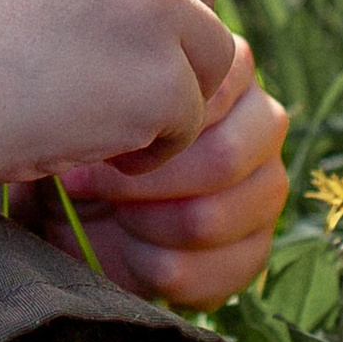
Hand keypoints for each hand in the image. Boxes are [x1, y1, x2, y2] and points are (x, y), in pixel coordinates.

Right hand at [0, 0, 239, 236]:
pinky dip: (150, 148)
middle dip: (164, 53)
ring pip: (211, 59)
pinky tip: (91, 151)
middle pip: (197, 2)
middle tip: (103, 97)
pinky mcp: (161, 77)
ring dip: (167, 98)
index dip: (128, 20)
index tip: (75, 54)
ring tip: (101, 126)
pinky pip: (189, 123)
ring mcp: (151, 5)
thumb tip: (163, 7)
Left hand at [33, 34, 290, 307]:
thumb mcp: (90, 106)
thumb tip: (117, 128)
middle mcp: (263, 123)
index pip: (212, 93)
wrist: (74, 201)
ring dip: (140, 225)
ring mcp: (267, 187)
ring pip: (208, 219)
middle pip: (222, 159)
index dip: (151, 128)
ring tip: (107, 213)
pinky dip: (153, 267)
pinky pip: (208, 271)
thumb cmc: (84, 138)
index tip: (98, 143)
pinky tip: (128, 250)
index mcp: (231, 70)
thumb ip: (116, 96)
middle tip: (86, 184)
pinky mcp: (256, 248)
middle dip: (141, 183)